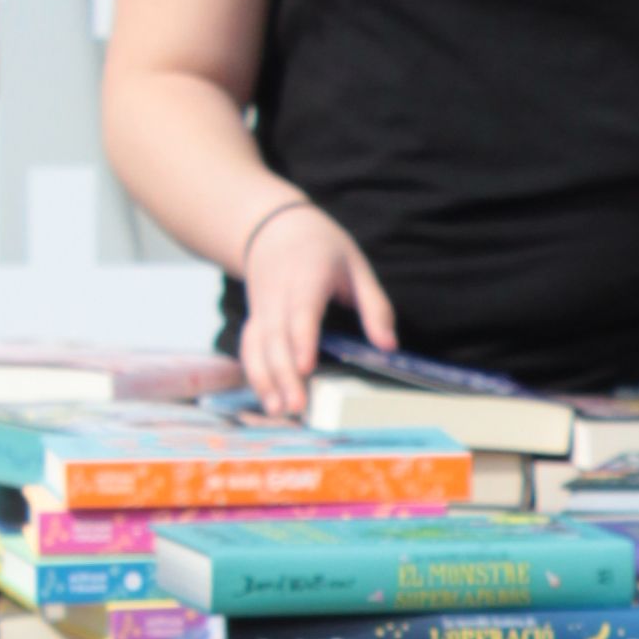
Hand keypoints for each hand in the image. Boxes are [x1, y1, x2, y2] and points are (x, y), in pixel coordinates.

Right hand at [240, 201, 392, 416]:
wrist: (273, 227)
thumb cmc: (323, 246)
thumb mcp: (357, 265)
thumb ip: (374, 306)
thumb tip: (388, 346)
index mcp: (307, 276)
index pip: (302, 311)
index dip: (301, 339)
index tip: (305, 366)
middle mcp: (278, 294)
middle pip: (277, 336)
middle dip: (284, 373)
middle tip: (297, 406)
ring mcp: (262, 307)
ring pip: (257, 345)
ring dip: (265, 379)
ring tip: (278, 410)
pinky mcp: (254, 319)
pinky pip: (250, 348)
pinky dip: (255, 374)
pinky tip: (268, 399)